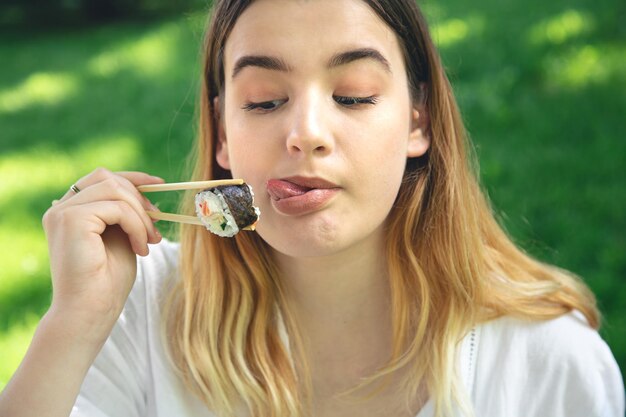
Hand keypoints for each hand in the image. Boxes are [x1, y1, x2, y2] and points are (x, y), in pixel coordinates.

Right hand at [42, 168, 163, 340]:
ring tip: (149, 242)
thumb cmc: (107, 282)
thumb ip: (125, 214)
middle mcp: (61, 208)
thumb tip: (147, 192)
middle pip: (107, 177)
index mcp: (70, 211)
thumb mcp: (121, 238)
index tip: (159, 184)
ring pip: (115, 190)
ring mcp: (62, 212)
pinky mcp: (71, 219)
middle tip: (156, 229)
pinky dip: (136, 224)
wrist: (90, 312)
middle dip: (140, 197)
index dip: (132, 178)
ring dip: (141, 215)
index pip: (101, 178)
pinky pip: (116, 207)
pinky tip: (140, 247)